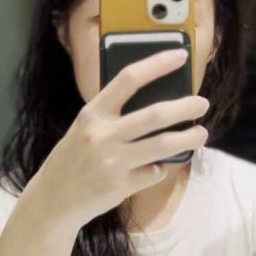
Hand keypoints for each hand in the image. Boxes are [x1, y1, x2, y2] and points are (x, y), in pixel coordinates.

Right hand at [39, 48, 209, 228]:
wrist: (53, 199)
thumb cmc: (73, 157)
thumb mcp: (85, 127)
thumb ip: (112, 115)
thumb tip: (155, 101)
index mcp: (92, 113)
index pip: (128, 79)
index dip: (156, 65)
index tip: (180, 56)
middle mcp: (102, 135)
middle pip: (154, 115)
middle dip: (185, 107)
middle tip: (202, 103)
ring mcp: (112, 162)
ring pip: (162, 145)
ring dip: (187, 138)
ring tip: (201, 134)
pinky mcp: (120, 186)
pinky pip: (153, 172)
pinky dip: (160, 168)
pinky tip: (156, 167)